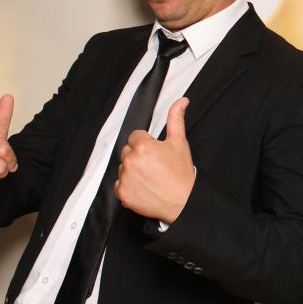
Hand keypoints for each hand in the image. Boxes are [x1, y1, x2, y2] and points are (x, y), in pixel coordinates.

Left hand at [115, 98, 194, 223]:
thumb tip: (181, 102)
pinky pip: (119, 184)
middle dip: (138, 156)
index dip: (147, 143)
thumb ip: (176, 119)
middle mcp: (131, 161)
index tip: (155, 153)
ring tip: (150, 177)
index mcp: (143, 146)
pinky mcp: (122, 193)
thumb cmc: (181, 174)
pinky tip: (144, 186)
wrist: (183, 201)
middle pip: (127, 151)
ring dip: (132, 170)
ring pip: (123, 167)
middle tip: (155, 165)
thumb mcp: (180, 142)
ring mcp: (125, 178)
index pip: (135, 136)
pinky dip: (129, 185)